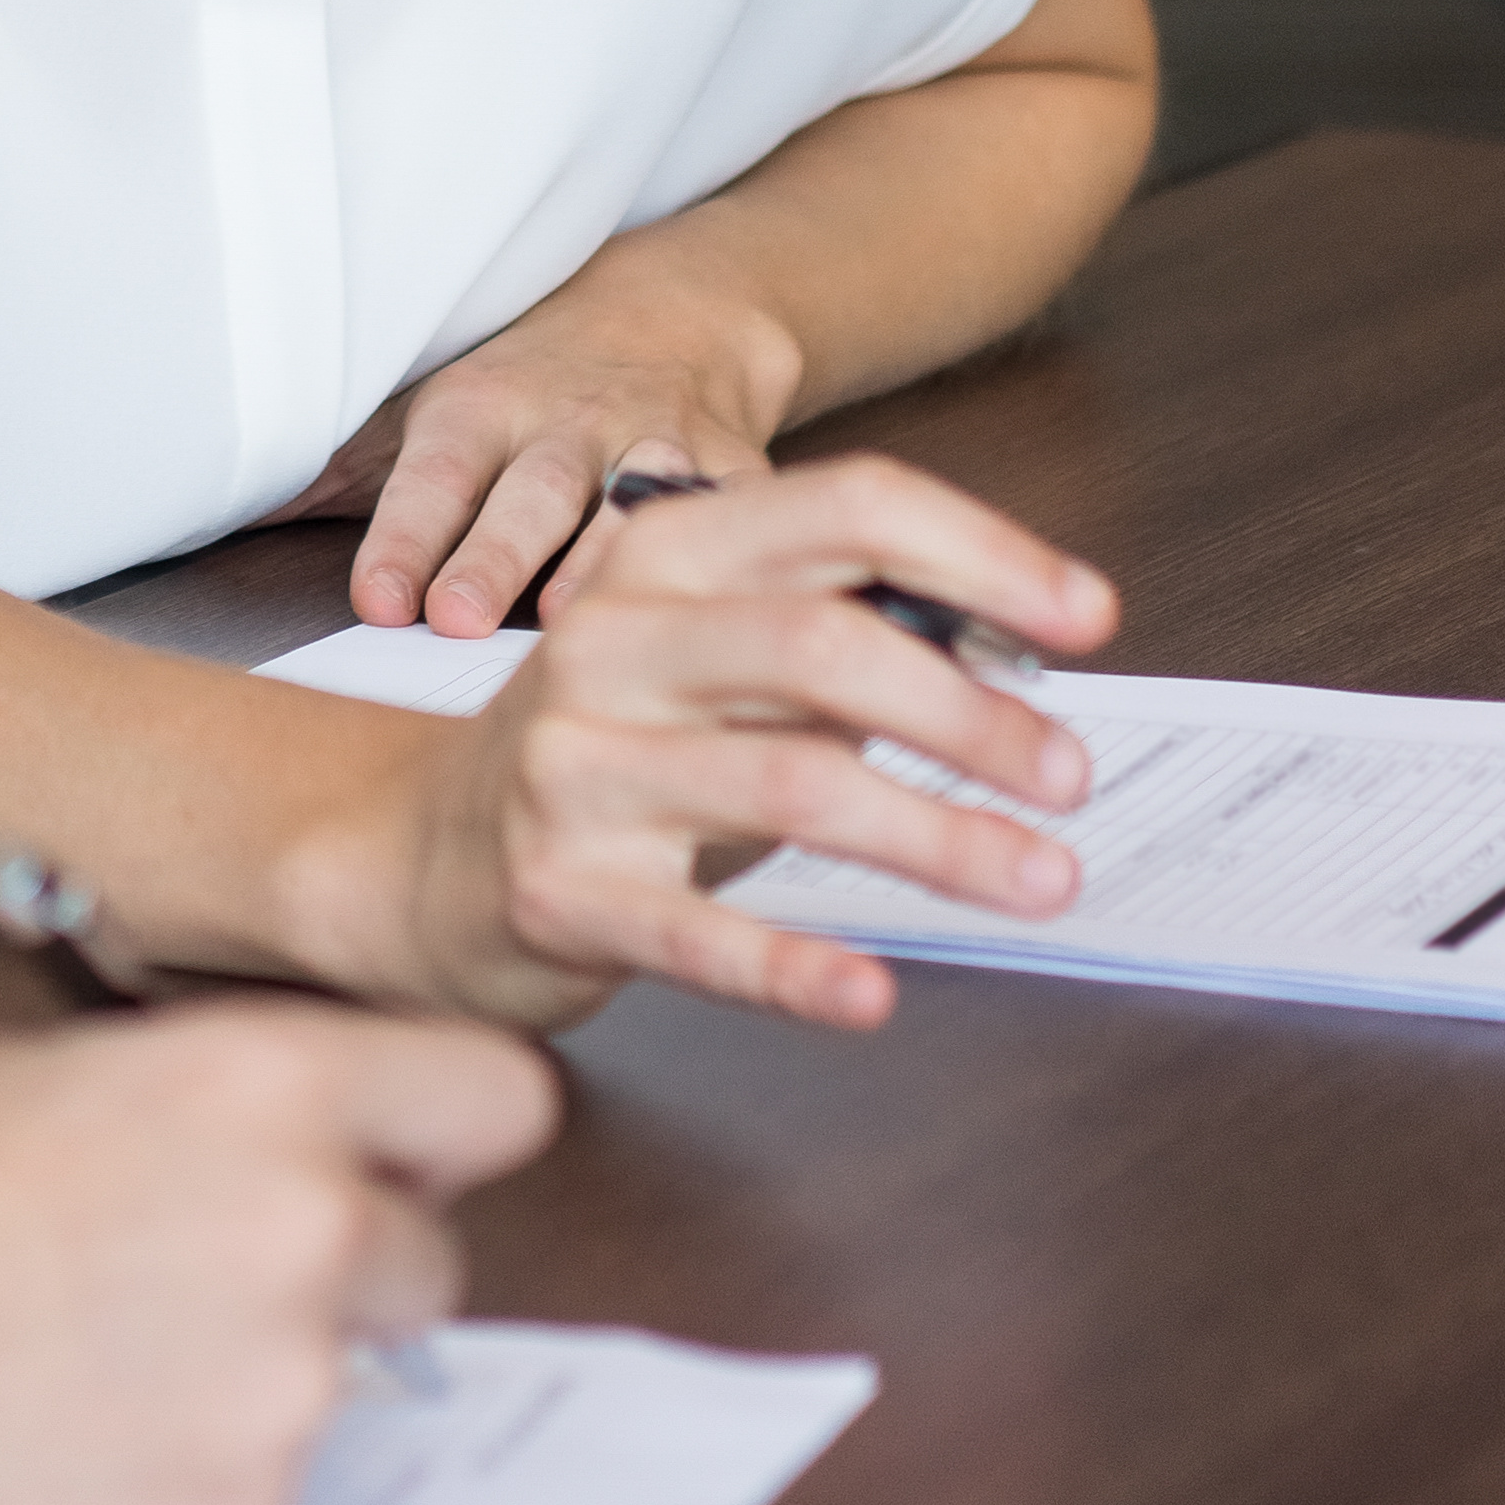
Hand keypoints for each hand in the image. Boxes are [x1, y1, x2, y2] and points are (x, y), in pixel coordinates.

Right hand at [0, 1005, 557, 1504]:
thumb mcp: (19, 1069)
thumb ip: (188, 1095)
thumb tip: (260, 1129)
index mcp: (257, 1084)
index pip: (491, 1096)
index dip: (431, 1128)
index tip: (389, 1151)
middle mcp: (303, 1232)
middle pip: (431, 1256)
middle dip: (342, 1261)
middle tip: (197, 1263)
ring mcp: (280, 1393)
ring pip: (350, 1376)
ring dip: (260, 1365)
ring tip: (94, 1348)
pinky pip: (272, 1481)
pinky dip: (196, 1463)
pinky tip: (70, 1429)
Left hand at [324, 258, 802, 635]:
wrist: (678, 319)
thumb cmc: (525, 391)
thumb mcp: (425, 413)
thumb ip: (337, 474)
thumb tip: (208, 506)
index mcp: (478, 408)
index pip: (433, 474)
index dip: (404, 536)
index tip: (375, 601)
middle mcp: (567, 422)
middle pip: (529, 491)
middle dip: (492, 553)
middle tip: (454, 623)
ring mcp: (657, 444)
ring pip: (632, 501)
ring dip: (600, 560)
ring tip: (568, 624)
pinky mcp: (737, 470)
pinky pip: (736, 513)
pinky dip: (729, 553)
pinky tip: (708, 605)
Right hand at [384, 455, 1116, 1032]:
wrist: (414, 854)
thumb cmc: (610, 753)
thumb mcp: (709, 660)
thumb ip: (839, 642)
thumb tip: (1013, 654)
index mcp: (662, 556)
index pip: (845, 510)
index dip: (983, 556)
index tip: (1090, 619)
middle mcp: (610, 641)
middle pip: (819, 641)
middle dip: (970, 713)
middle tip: (1070, 776)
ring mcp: (577, 766)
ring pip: (786, 781)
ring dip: (938, 837)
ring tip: (1042, 877)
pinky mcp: (558, 889)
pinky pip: (696, 935)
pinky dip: (795, 970)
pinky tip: (872, 993)